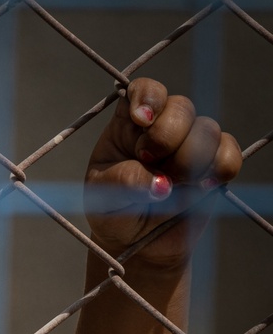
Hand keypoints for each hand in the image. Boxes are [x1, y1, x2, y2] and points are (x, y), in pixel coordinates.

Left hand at [85, 77, 241, 272]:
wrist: (135, 243)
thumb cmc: (113, 212)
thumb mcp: (104, 196)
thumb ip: (125, 181)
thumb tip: (162, 184)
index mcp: (130, 124)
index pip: (146, 90)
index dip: (149, 96)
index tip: (141, 120)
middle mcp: (164, 126)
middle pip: (181, 107)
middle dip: (167, 137)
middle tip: (150, 162)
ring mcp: (191, 144)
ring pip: (207, 131)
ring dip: (189, 161)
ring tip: (170, 188)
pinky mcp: (213, 166)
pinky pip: (228, 154)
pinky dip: (218, 170)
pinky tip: (201, 188)